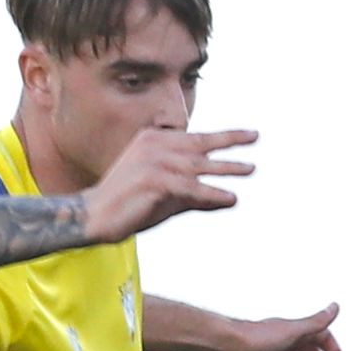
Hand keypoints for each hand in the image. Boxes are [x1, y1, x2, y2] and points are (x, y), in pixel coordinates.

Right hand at [83, 128, 257, 242]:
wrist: (95, 216)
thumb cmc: (131, 206)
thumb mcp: (170, 197)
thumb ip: (198, 195)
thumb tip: (232, 198)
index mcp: (154, 140)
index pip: (195, 137)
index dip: (224, 137)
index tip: (249, 135)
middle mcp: (154, 145)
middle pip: (200, 143)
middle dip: (230, 140)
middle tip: (256, 137)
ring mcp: (154, 162)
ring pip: (198, 165)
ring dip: (227, 168)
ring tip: (250, 169)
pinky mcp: (154, 182)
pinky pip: (190, 187)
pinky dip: (211, 193)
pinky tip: (229, 198)